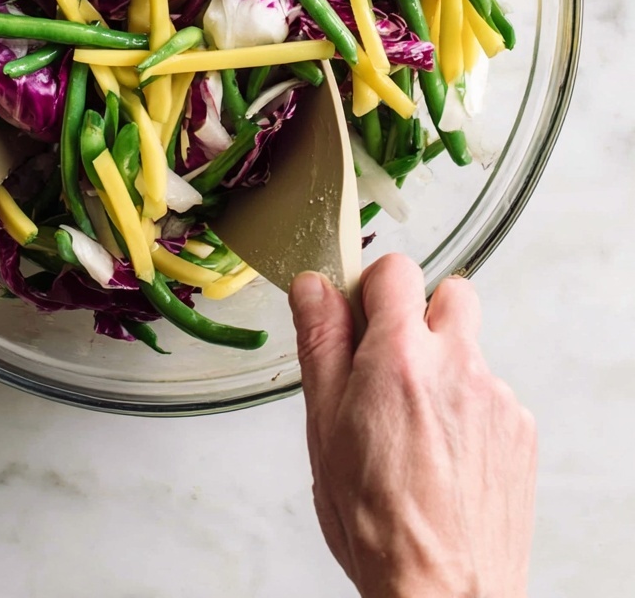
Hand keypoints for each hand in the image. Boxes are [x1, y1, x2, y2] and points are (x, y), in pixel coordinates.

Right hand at [290, 255, 536, 597]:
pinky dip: (468, 409)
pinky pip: (491, 393)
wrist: (444, 593)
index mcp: (400, 357)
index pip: (396, 270)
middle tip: (392, 360)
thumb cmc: (377, 523)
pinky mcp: (521, 429)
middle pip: (450, 293)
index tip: (359, 314)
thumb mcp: (323, 425)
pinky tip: (442, 453)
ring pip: (469, 348)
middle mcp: (458, 365)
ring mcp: (497, 397)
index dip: (372, 288)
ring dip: (444, 366)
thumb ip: (321, 342)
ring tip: (414, 425)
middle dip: (420, 314)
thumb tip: (314, 288)